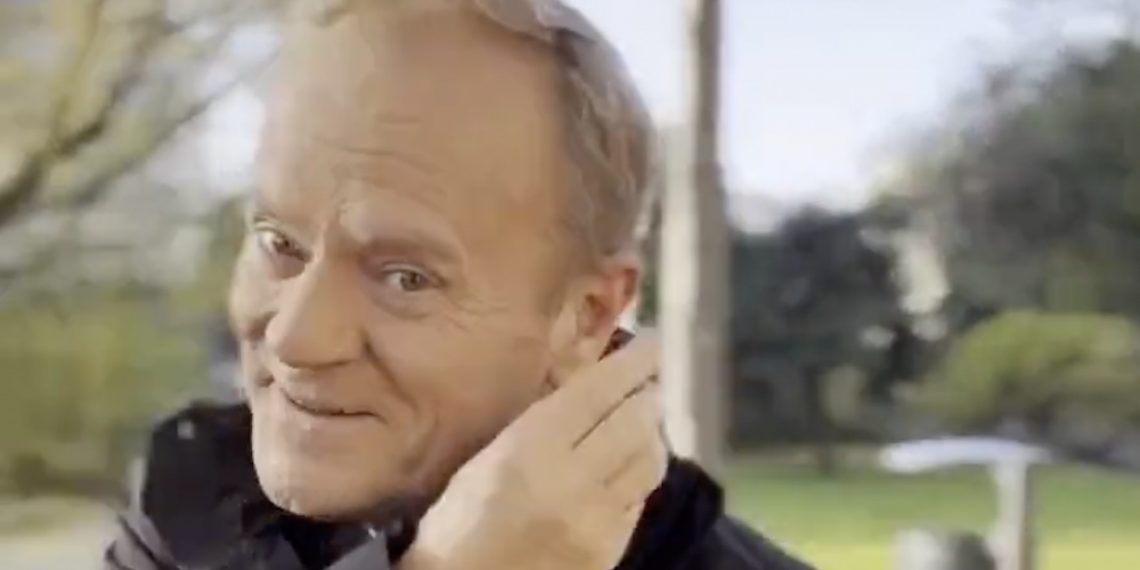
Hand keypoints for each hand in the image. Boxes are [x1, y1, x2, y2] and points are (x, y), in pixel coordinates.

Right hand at [401, 332, 665, 569]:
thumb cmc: (456, 528)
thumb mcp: (483, 463)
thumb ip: (533, 425)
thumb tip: (580, 383)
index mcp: (530, 451)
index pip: (598, 393)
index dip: (632, 363)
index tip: (652, 343)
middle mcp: (572, 482)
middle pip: (634, 422)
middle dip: (647, 394)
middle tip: (649, 381)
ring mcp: (597, 521)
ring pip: (649, 460)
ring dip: (652, 433)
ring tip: (644, 420)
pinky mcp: (610, 551)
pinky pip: (640, 499)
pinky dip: (642, 473)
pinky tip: (631, 466)